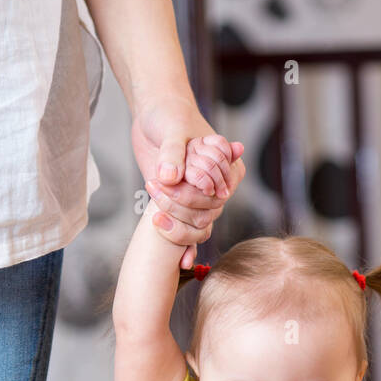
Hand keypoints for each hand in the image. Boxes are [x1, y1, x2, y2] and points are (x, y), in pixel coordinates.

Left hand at [131, 97, 245, 267]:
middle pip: (206, 213)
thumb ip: (173, 154)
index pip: (217, 193)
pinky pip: (189, 235)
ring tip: (153, 213)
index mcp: (226, 167)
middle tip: (153, 188)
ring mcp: (200, 200)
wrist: (154, 117)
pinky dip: (186, 249)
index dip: (194, 194)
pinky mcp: (182, 209)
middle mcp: (217, 187)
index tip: (170, 182)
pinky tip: (183, 263)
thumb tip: (169, 177)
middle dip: (179, 207)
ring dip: (176, 226)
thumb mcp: (172, 130)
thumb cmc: (169, 116)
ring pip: (198, 227)